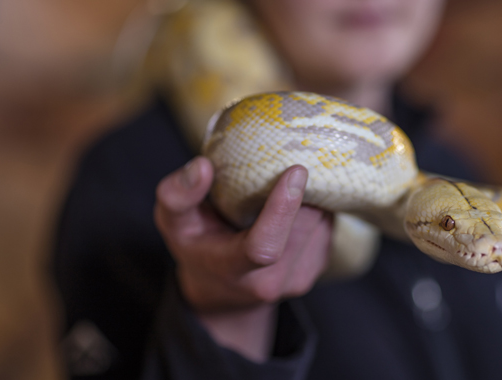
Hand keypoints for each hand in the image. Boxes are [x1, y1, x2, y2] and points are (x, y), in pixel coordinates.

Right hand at [154, 156, 331, 360]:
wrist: (222, 290)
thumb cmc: (196, 246)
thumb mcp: (174, 223)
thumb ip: (179, 196)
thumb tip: (203, 165)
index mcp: (234, 268)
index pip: (264, 246)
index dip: (283, 208)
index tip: (296, 170)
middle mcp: (271, 281)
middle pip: (304, 225)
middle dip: (305, 190)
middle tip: (295, 156)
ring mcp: (299, 279)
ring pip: (321, 223)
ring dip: (313, 197)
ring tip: (290, 181)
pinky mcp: (316, 270)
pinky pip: (327, 228)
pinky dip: (317, 208)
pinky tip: (298, 201)